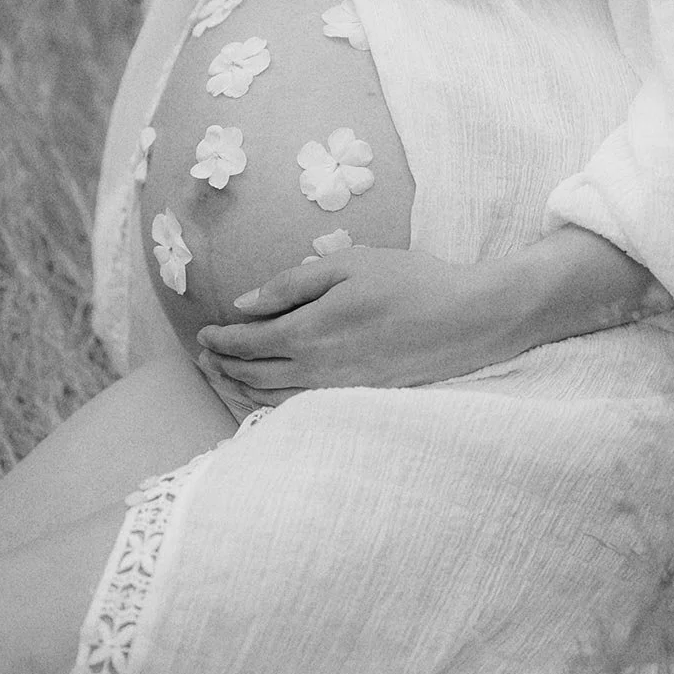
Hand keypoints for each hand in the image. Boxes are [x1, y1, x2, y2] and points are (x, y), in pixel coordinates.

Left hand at [195, 247, 495, 406]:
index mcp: (311, 332)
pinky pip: (299, 410)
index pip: (248, 344)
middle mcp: (317, 370)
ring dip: (240, 390)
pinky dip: (272, 405)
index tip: (203, 334)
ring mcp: (338, 392)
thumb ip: (291, 283)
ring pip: (273, 400)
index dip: (220, 341)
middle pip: (253, 376)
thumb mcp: (348, 264)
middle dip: (222, 368)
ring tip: (223, 379)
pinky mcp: (357, 401)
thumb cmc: (410, 281)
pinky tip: (268, 397)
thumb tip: (243, 304)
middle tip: (204, 359)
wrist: (470, 320)